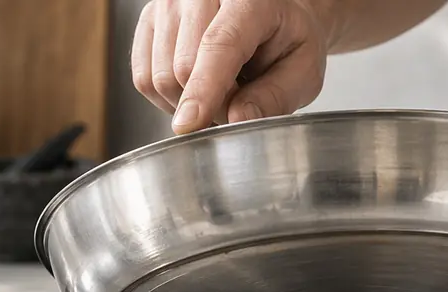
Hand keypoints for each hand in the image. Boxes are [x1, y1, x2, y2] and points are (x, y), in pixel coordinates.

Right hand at [130, 0, 337, 134]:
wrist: (272, 15)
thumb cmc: (287, 38)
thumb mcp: (304, 69)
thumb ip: (277, 95)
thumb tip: (239, 119)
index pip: (218, 45)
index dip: (203, 89)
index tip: (190, 123)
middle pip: (182, 69)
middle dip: (210, 105)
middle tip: (239, 102)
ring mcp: (168, 5)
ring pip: (159, 77)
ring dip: (188, 102)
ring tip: (220, 89)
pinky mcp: (149, 22)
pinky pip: (143, 78)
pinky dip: (168, 97)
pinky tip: (195, 87)